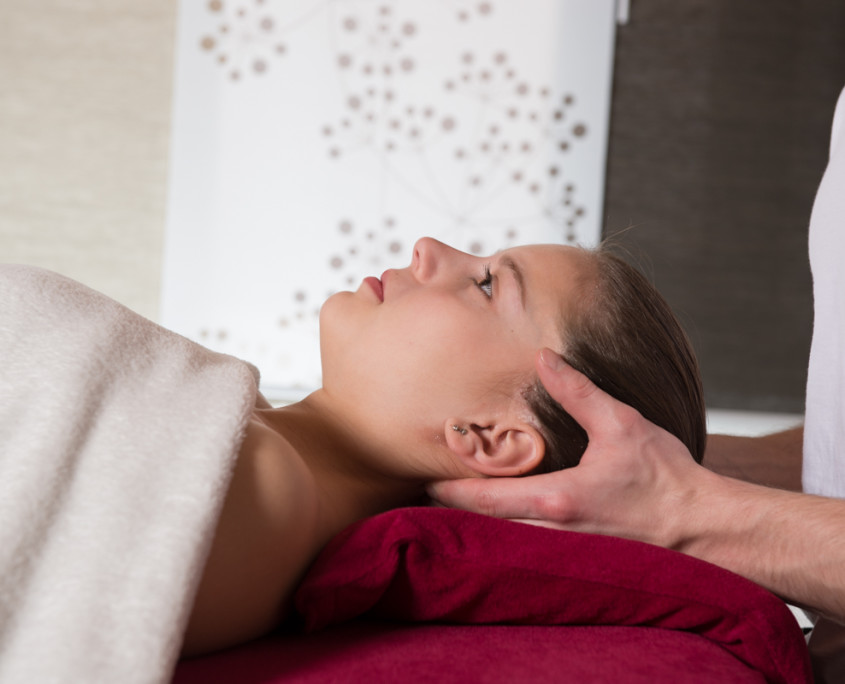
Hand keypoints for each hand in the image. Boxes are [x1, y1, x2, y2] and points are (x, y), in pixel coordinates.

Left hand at [427, 349, 706, 547]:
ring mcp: (566, 554)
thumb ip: (577, 392)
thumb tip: (544, 359)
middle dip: (456, 513)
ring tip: (456, 508)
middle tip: (428, 495)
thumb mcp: (622, 425)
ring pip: (506, 542)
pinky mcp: (581, 562)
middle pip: (485, 527)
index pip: (484, 499)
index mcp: (556, 500)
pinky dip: (508, 537)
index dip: (449, 490)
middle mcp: (553, 534)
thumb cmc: (668, 479)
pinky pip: (531, 551)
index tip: (423, 481)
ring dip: (480, 526)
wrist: (707, 530)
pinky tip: (504, 525)